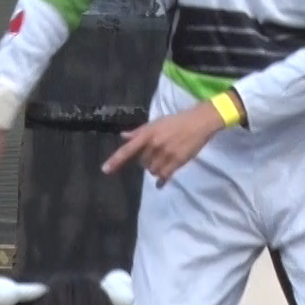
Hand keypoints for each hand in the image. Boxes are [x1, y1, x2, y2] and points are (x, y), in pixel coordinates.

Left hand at [102, 103, 228, 186]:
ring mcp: (165, 154)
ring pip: (152, 170)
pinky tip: (161, 183)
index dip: (115, 160)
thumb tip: (123, 136)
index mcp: (147, 134)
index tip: (105, 170)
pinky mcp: (177, 161)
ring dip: (155, 169)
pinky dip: (161, 180)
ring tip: (164, 160)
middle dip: (146, 161)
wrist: (199, 122)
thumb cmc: (176, 121)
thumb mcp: (156, 123)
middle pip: (142, 163)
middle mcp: (154, 145)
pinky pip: (164, 176)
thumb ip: (139, 132)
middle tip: (156, 153)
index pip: (127, 149)